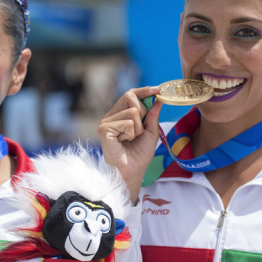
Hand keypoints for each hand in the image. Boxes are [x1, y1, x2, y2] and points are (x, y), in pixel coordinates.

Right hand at [98, 86, 162, 201]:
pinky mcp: (104, 129)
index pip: (130, 94)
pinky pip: (127, 122)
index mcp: (120, 114)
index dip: (143, 90)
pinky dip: (131, 133)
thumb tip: (157, 98)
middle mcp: (111, 115)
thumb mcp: (150, 132)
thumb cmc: (139, 155)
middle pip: (129, 96)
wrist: (132, 171)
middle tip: (140, 129)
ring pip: (132, 111)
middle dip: (142, 111)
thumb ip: (152, 115)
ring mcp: (106, 122)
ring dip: (138, 128)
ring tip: (131, 139)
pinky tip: (124, 142)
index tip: (157, 89)